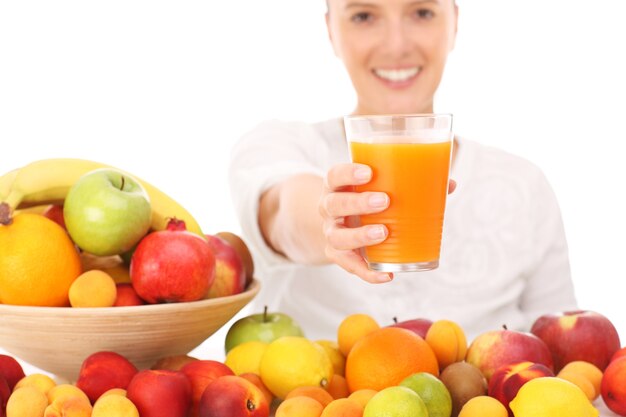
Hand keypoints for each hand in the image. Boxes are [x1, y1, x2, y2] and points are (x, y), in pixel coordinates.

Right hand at [319, 163, 455, 282]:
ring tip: (383, 233)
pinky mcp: (338, 255)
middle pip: (334, 204)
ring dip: (359, 236)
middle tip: (384, 201)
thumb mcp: (378, 186)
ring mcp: (331, 232)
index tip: (369, 173)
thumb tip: (448, 184)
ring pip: (336, 236)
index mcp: (337, 186)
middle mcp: (329, 208)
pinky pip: (349, 265)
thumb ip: (410, 183)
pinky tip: (386, 275)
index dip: (348, 173)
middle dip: (357, 203)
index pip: (334, 175)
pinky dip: (367, 272)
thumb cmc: (366, 198)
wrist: (342, 222)